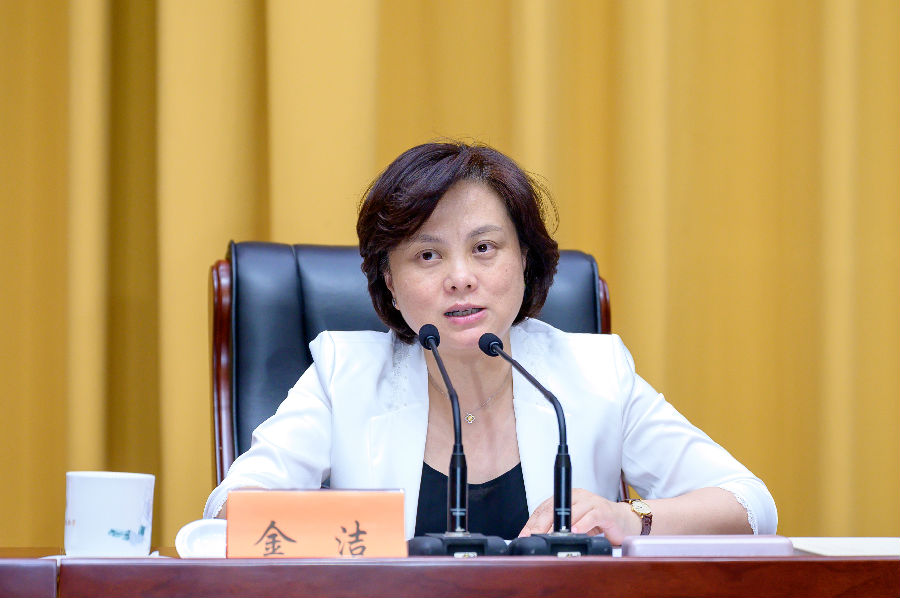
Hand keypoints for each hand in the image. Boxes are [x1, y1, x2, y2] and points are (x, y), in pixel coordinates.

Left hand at [518, 489, 637, 544]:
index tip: (525, 534)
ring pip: (571, 511)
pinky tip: (575, 532)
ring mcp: (591, 502)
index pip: (545, 508)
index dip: (533, 522)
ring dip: (559, 526)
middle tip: (533, 536)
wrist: (624, 521)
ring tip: (550, 536)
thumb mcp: (575, 525)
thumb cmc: (598, 522)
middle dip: (541, 524)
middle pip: (554, 508)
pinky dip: (582, 525)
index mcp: (567, 498)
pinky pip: (591, 516)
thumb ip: (560, 529)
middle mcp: (577, 496)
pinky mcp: (604, 510)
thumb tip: (538, 540)